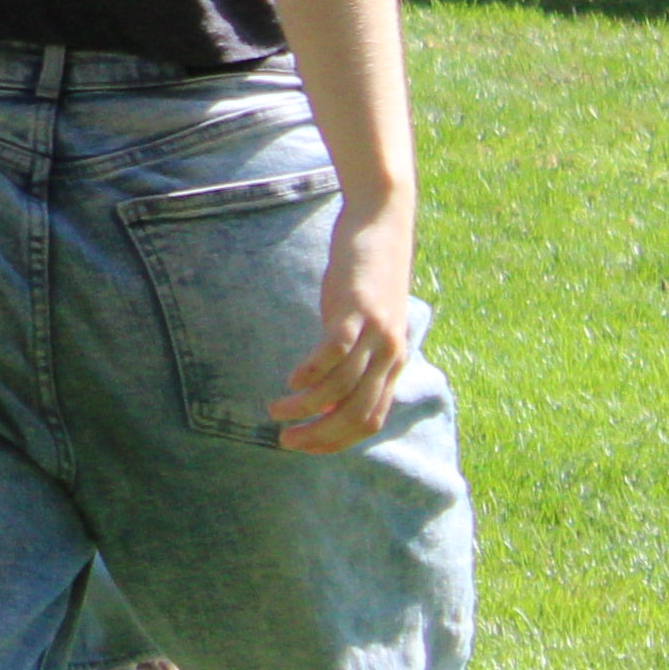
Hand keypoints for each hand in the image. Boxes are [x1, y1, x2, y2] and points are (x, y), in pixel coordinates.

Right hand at [269, 200, 419, 453]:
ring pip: (341, 388)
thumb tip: (324, 392)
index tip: (304, 445)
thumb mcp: (366, 320)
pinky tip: (291, 381)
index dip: (336, 441)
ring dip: (305, 407)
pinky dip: (312, 373)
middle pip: (357, 413)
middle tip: (287, 441)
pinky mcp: (355, 310)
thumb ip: (356, 354)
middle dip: (320, 435)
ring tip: (275, 409)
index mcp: (393, 361)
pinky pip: (334, 352)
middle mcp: (389, 354)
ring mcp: (375, 333)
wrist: (382, 224)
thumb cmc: (368, 273)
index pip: (369, 420)